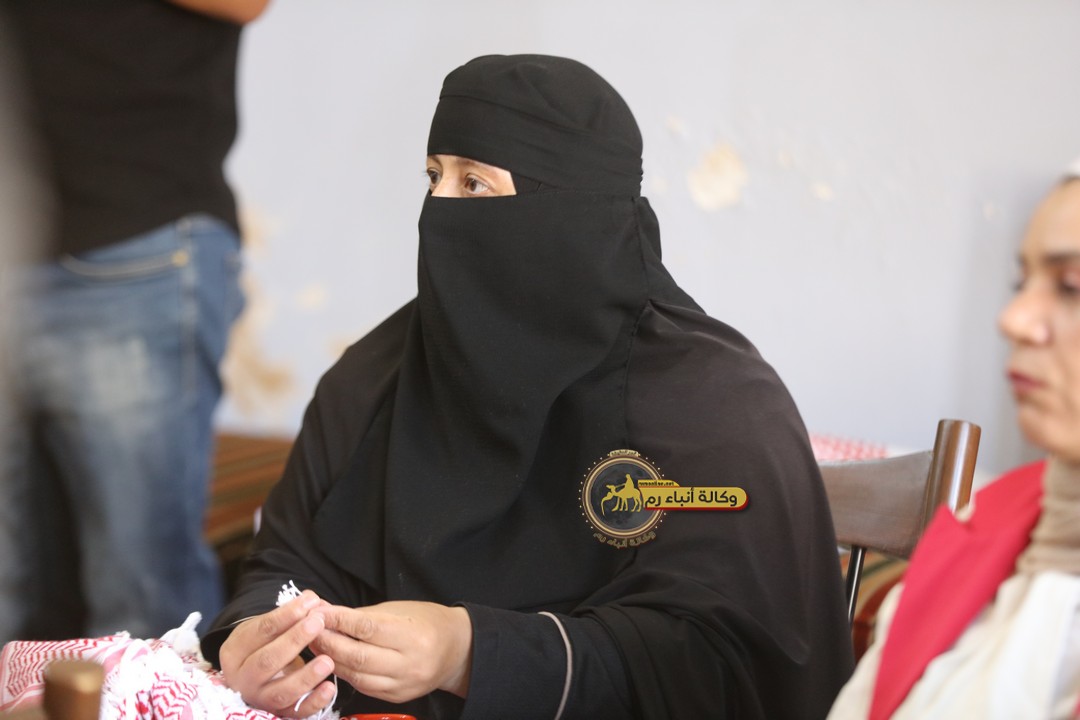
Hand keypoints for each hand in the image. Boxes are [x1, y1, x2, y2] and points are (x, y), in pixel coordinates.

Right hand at [218, 590, 336, 717]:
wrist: (254, 676)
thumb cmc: (264, 645)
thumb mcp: (266, 627)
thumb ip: (287, 615)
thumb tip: (312, 600)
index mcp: (234, 651)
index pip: (260, 631)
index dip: (285, 615)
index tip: (310, 601)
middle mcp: (242, 678)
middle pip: (266, 661)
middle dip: (294, 641)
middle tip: (318, 623)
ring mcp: (258, 699)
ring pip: (280, 692)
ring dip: (305, 677)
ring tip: (327, 661)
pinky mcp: (276, 714)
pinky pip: (295, 713)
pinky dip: (313, 702)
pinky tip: (329, 688)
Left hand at [311, 601, 472, 703]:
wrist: (457, 650)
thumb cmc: (427, 622)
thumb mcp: (399, 609)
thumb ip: (362, 614)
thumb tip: (326, 611)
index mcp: (412, 635)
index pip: (367, 628)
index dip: (339, 620)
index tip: (318, 612)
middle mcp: (409, 663)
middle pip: (358, 655)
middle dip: (329, 642)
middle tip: (308, 630)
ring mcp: (403, 684)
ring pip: (357, 676)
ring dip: (332, 660)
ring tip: (316, 646)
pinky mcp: (397, 698)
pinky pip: (364, 687)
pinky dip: (346, 674)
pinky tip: (335, 662)